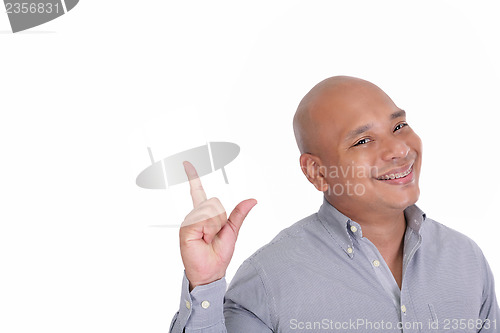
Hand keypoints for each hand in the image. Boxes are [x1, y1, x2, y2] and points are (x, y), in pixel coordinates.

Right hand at [180, 161, 256, 290]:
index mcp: (205, 215)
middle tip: (214, 235)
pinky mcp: (186, 228)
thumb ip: (239, 214)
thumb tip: (252, 200)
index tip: (187, 163)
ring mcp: (189, 222)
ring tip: (208, 238)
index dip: (193, 177)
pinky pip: (203, 220)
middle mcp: (195, 216)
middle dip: (220, 219)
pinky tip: (203, 239)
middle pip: (213, 202)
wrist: (211, 272)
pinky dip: (208, 230)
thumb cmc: (218, 254)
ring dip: (214, 226)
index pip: (198, 192)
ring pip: (209, 211)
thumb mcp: (232, 231)